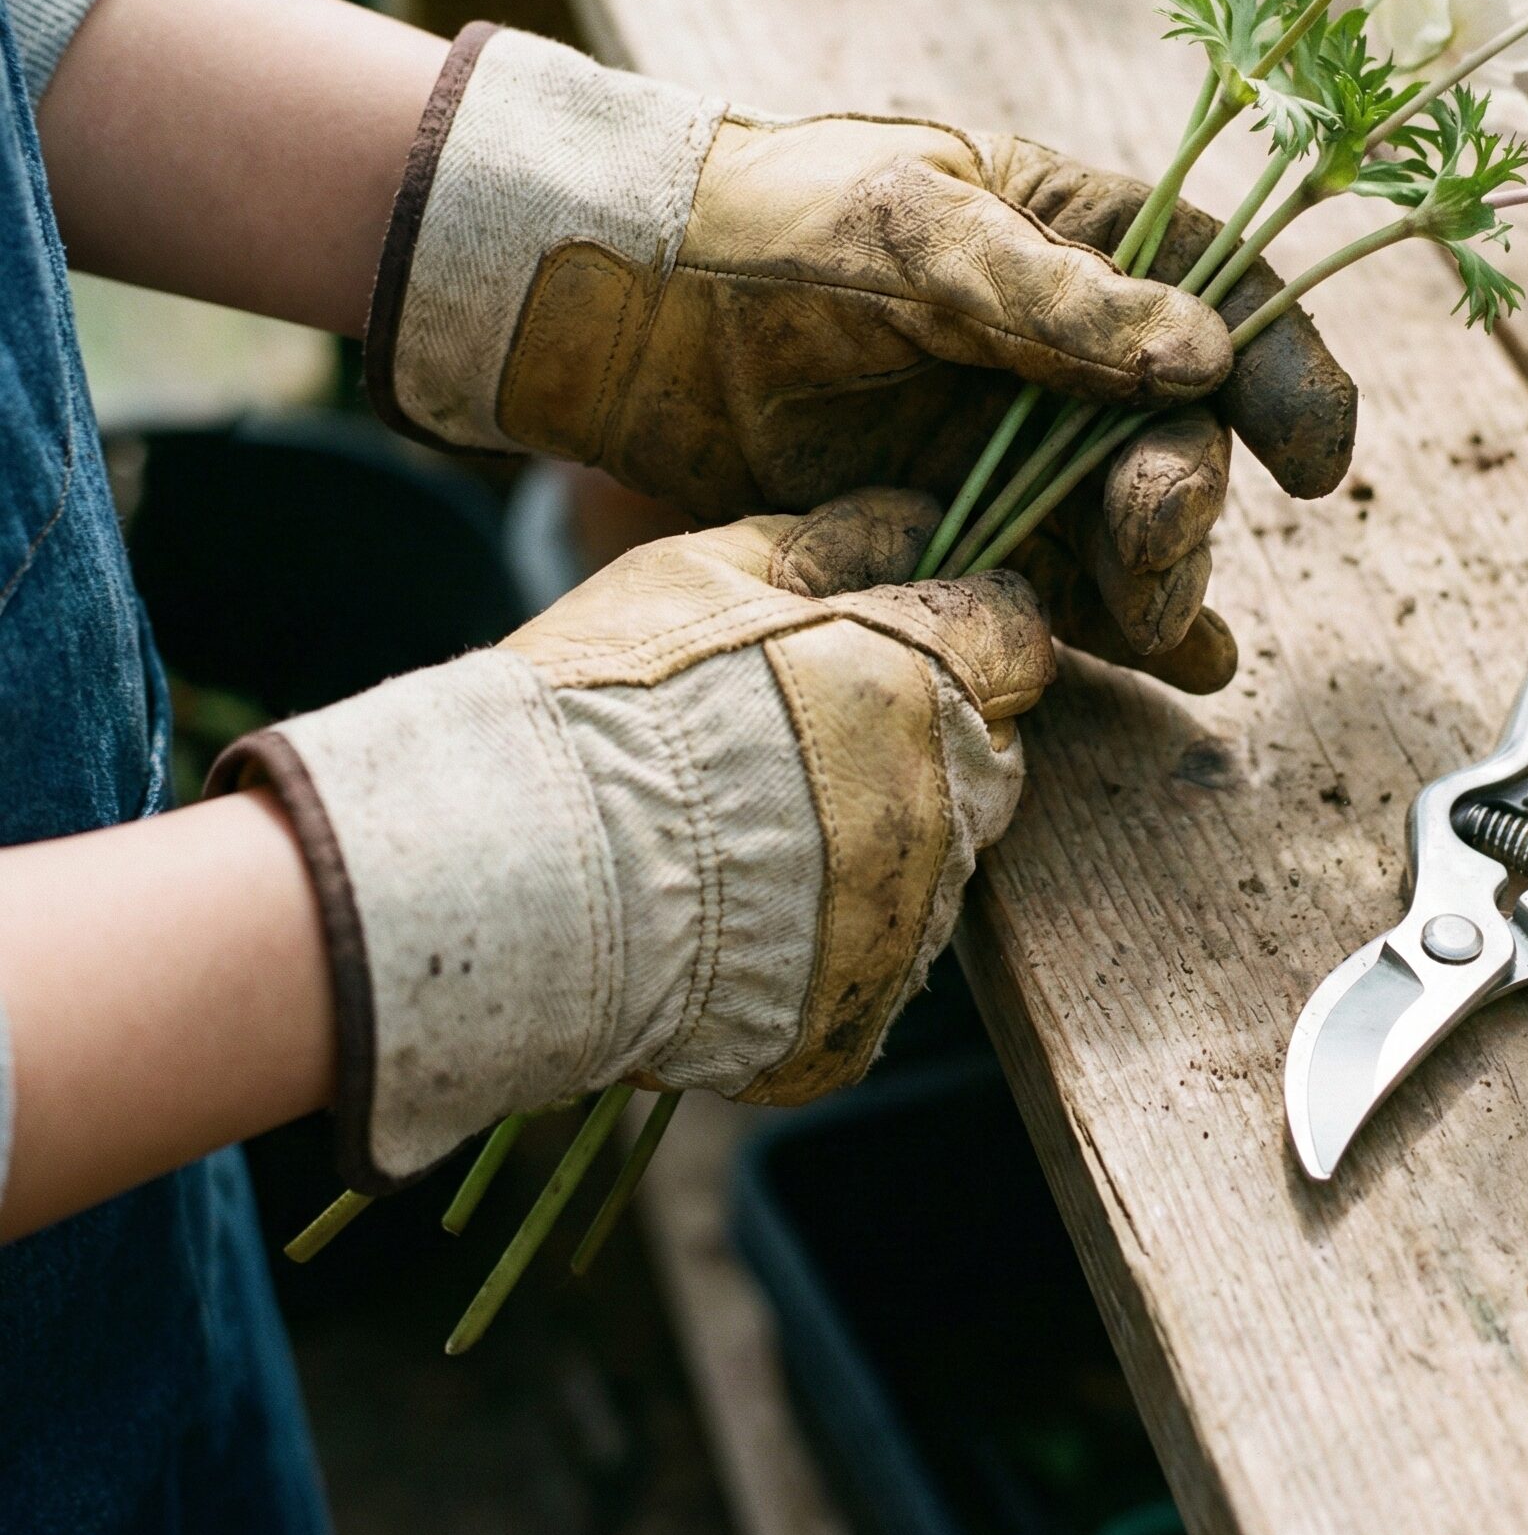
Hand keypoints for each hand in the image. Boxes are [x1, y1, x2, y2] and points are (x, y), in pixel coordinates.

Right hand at [210, 490, 1053, 1191]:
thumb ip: (830, 537)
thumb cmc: (598, 704)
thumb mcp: (700, 574)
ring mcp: (904, 922)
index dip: (973, 621)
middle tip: (816, 728)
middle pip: (994, 752)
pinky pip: (881, 962)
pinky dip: (835, 934)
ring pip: (945, 859)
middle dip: (937, 729)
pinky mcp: (856, 1018)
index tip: (921, 624)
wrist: (502, 879)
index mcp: (916, 677)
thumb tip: (921, 516)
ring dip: (888, 833)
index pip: (1017, 634)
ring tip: (762, 824)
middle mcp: (938, 802)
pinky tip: (747, 907)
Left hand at [368, 26, 1356, 691]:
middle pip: (1185, 436)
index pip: (1227, 295)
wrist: (624, 306)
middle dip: (1185, 499)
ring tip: (1156, 631)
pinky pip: (1058, 584)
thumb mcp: (908, 228)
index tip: (1314, 460)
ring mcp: (1018, 442)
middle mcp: (1072, 349)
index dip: (1288, 374)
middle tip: (1148, 537)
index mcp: (1080, 238)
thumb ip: (1048, 300)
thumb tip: (1201, 359)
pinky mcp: (964, 521)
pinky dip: (1115, 631)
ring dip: (1161, 582)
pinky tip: (1168, 674)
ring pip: (1133, 527)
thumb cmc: (763, 223)